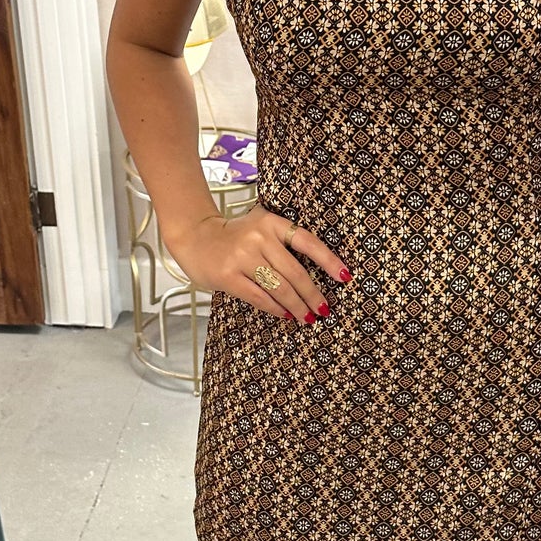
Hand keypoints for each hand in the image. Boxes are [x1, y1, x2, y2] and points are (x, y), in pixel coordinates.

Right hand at [166, 203, 351, 323]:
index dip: (328, 260)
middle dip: (313, 295)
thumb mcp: (259, 225)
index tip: (345, 277)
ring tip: (307, 317)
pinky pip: (259, 297)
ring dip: (297, 307)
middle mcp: (258, 237)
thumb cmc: (233, 236)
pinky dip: (275, 309)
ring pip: (279, 288)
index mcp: (271, 222)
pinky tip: (285, 315)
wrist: (194, 237)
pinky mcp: (228, 276)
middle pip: (295, 272)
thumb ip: (283, 239)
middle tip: (324, 310)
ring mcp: (241, 257)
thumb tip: (318, 271)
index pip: (308, 241)